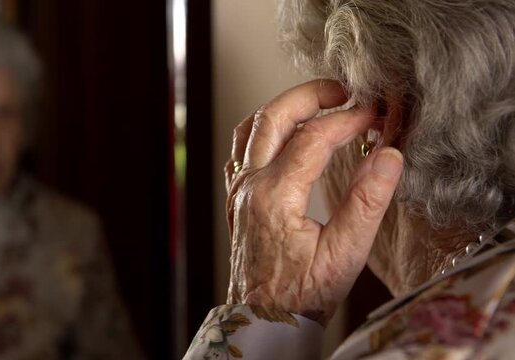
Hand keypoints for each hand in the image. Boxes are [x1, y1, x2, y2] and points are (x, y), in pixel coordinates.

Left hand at [225, 79, 402, 326]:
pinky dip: (263, 130)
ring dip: (284, 108)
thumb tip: (388, 156)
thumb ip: (366, 203)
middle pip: (273, 117)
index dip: (348, 119)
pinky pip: (241, 148)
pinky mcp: (237, 197)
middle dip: (311, 95)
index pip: (314, 138)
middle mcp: (250, 186)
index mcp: (275, 196)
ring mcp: (239, 190)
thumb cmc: (301, 295)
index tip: (374, 115)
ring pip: (251, 127)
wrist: (263, 320)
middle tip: (343, 91)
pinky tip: (284, 134)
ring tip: (317, 103)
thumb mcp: (344, 256)